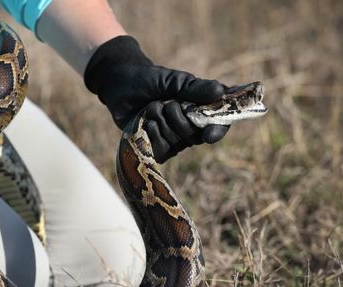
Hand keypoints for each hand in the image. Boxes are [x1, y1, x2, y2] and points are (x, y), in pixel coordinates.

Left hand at [84, 35, 228, 162]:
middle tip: (167, 104)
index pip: (220, 124)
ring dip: (163, 123)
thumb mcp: (174, 81)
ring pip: (177, 144)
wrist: (122, 85)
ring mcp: (174, 139)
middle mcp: (191, 126)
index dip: (217, 131)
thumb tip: (219, 91)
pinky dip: (154, 135)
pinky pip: (162, 151)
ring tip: (152, 108)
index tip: (209, 134)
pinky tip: (147, 122)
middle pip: (195, 137)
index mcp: (202, 108)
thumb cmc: (151, 80)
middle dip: (179, 120)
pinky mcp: (157, 146)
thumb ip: (194, 88)